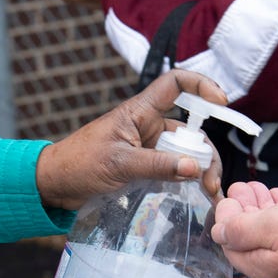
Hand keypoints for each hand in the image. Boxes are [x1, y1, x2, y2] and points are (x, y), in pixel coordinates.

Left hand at [36, 69, 226, 210]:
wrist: (55, 184)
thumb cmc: (79, 164)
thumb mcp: (119, 164)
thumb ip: (157, 165)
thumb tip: (195, 168)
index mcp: (140, 112)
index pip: (175, 84)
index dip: (201, 85)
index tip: (221, 103)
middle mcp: (149, 125)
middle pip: (190, 129)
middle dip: (206, 152)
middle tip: (211, 181)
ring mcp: (149, 146)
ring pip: (186, 152)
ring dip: (200, 169)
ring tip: (208, 192)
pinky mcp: (146, 165)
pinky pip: (174, 167)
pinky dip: (187, 179)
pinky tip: (198, 194)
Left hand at [211, 182, 277, 277]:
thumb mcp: (269, 224)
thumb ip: (239, 230)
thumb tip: (218, 232)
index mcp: (266, 274)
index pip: (232, 247)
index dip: (227, 219)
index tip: (230, 196)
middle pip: (251, 241)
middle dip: (243, 211)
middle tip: (242, 186)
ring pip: (269, 235)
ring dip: (260, 209)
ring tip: (257, 187)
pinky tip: (277, 198)